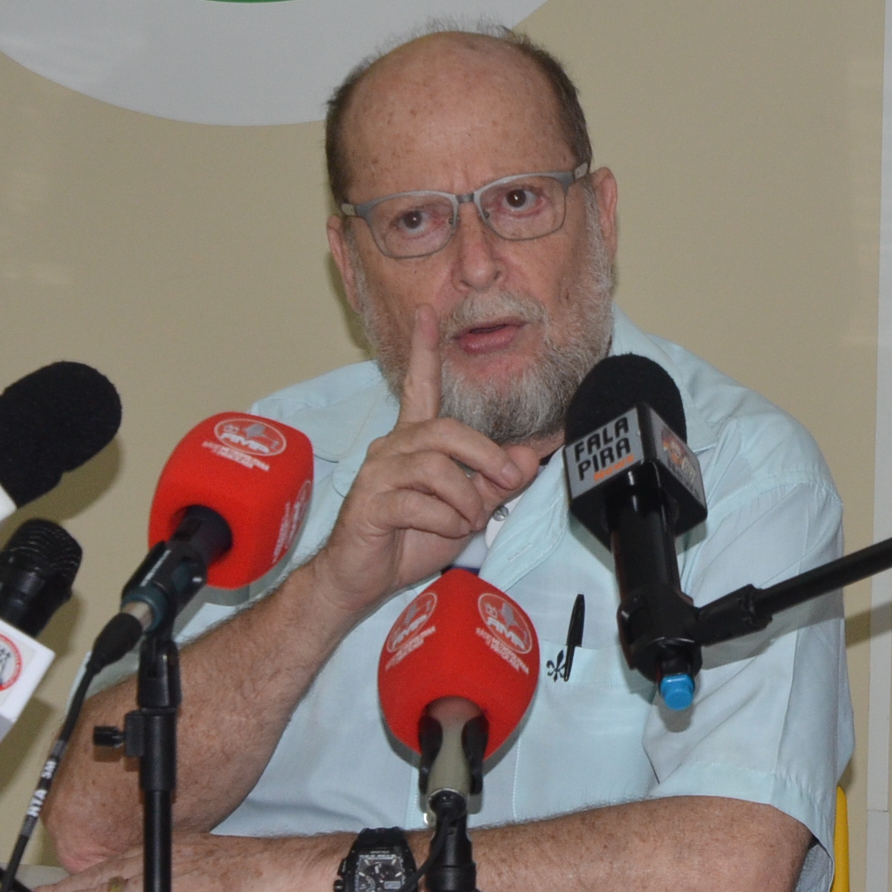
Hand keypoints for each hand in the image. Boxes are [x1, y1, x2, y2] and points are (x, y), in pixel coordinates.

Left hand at [35, 834, 343, 891]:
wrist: (291, 871)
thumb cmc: (267, 872)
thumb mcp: (216, 866)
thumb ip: (186, 878)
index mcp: (172, 850)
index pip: (116, 864)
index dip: (82, 879)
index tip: (56, 888)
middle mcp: (162, 858)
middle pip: (100, 875)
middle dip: (63, 890)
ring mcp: (166, 878)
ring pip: (103, 890)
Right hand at [301, 307, 542, 623]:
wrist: (361, 578)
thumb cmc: (409, 538)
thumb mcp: (465, 509)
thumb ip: (496, 482)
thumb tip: (531, 456)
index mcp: (412, 441)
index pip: (418, 387)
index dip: (424, 351)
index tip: (428, 313)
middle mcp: (391, 448)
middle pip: (447, 430)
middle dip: (486, 456)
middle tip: (507, 482)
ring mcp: (377, 474)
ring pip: (436, 467)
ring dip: (467, 499)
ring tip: (469, 520)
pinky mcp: (370, 503)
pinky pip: (419, 503)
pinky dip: (445, 520)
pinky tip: (446, 531)